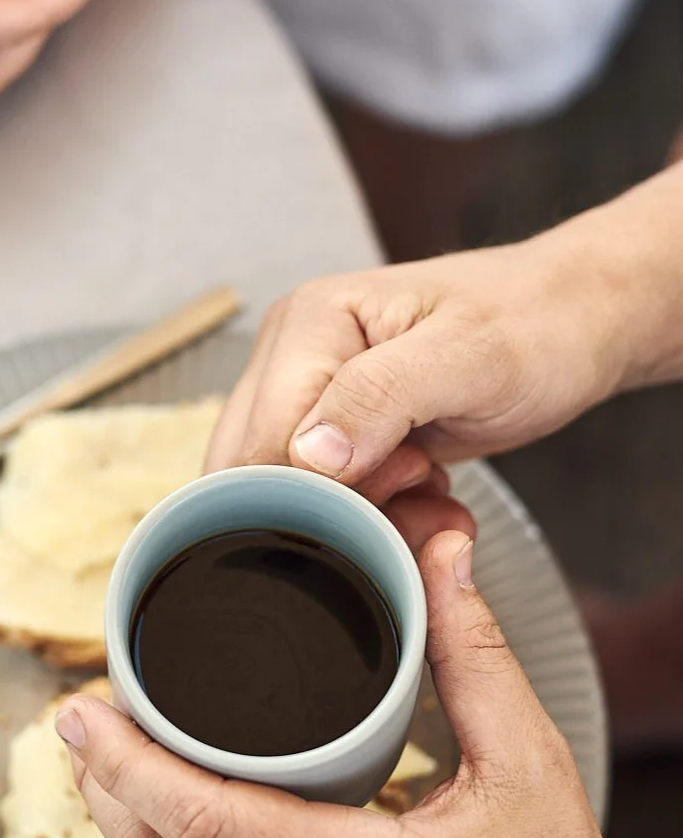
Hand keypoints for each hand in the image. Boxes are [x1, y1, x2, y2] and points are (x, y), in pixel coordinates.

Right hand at [208, 232, 635, 497]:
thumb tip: (308, 456)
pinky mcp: (337, 428)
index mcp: (308, 323)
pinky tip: (425, 493)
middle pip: (263, 473)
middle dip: (339, 507)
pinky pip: (327, 497)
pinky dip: (376, 512)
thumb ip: (380, 398)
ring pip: (291, 495)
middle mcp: (292, 356)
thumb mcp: (468, 356)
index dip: (321, 489)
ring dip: (363, 514)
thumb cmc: (535, 324)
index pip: (265, 439)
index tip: (406, 478)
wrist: (574, 324)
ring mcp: (311, 394)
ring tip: (431, 488)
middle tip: (422, 482)